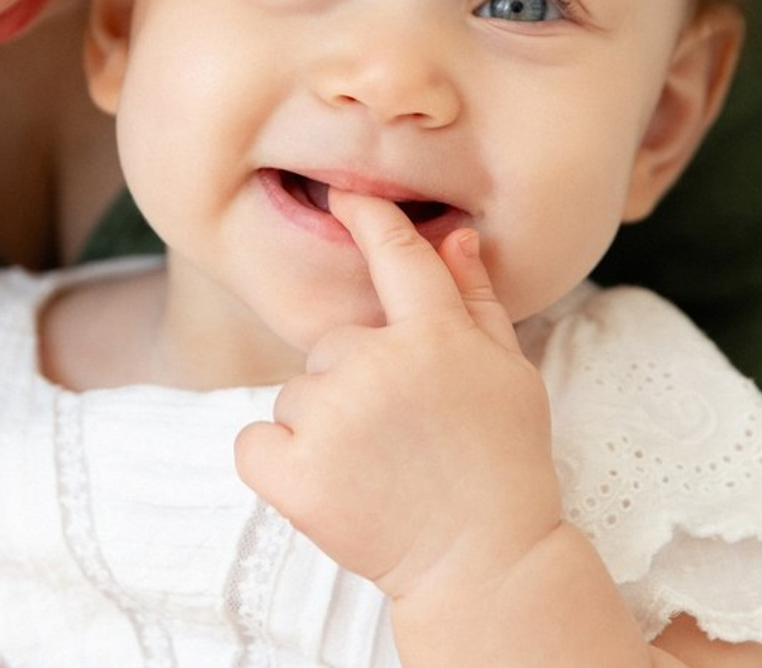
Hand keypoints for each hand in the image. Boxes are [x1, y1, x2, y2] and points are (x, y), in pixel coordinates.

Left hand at [234, 190, 561, 598]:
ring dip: (322, 423)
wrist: (485, 566)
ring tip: (376, 468)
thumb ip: (475, 299)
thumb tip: (453, 234)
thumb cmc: (501, 462)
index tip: (342, 195)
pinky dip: (276, 461)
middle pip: (332, 344)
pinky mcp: (292, 471)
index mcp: (434, 335)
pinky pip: (254, 440)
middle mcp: (377, 364)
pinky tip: (327, 484)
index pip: (395, 255)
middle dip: (355, 379)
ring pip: (297, 392)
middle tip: (401, 433)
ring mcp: (331, 417)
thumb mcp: (507, 373)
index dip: (367, 217)